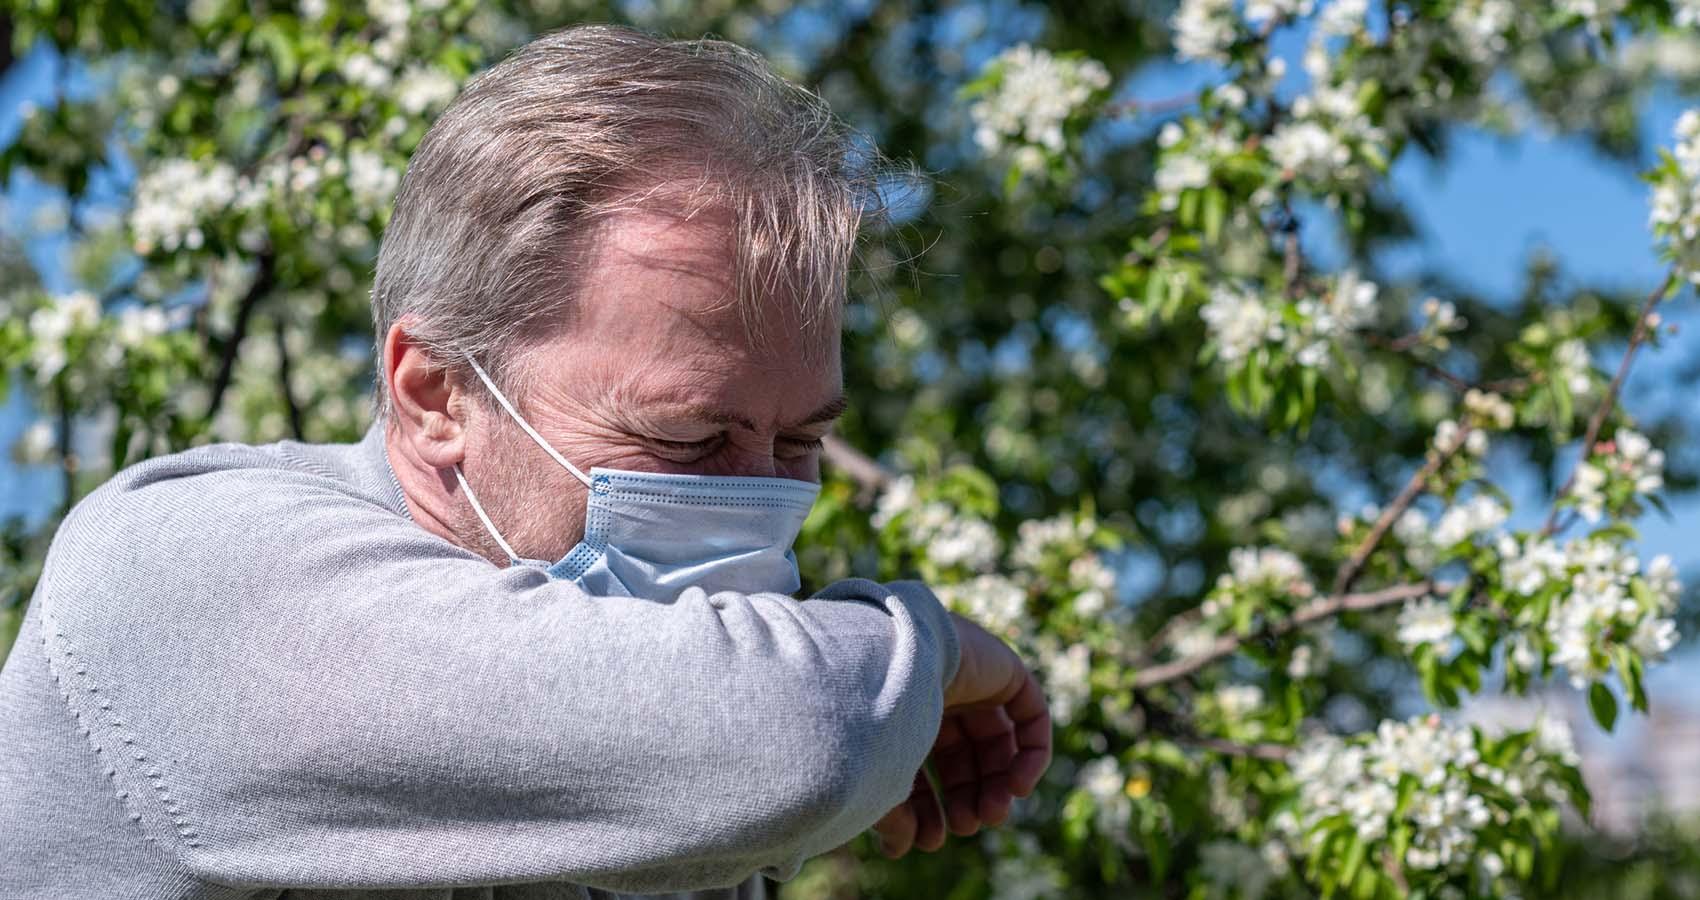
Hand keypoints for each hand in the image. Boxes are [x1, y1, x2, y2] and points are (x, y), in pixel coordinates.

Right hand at [872, 613, 1051, 857]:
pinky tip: (1017, 787)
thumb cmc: (870, 721)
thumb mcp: (879, 780)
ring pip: (997, 741)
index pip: (919, 764)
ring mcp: (970, 678)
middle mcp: (933, 692)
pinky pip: (1030, 714)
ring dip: (999, 784)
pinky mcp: (1003, 667)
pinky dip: (1031, 754)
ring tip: (994, 814)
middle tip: (968, 826)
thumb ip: (893, 816)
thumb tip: (900, 850)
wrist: (884, 664)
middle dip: (967, 798)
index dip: (926, 807)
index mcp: (896, 712)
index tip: (928, 840)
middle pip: (962, 757)